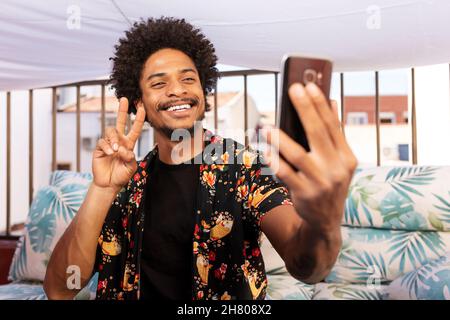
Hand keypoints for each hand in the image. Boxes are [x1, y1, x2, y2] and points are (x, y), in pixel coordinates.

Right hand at [92, 97, 145, 191]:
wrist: (109, 184)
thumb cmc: (122, 175)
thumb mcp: (131, 167)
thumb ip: (130, 158)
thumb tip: (123, 149)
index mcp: (129, 144)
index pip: (134, 129)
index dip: (138, 119)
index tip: (142, 108)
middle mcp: (119, 141)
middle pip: (120, 122)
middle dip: (122, 110)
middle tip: (124, 99)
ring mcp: (109, 144)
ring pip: (110, 131)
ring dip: (114, 138)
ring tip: (116, 150)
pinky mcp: (100, 148)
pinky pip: (103, 142)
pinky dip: (107, 147)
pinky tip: (110, 154)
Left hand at [265, 82, 357, 232]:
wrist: (326, 222)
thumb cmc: (328, 185)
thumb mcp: (339, 163)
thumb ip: (335, 136)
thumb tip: (331, 102)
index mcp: (347, 157)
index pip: (333, 126)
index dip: (321, 105)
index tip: (310, 85)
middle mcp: (337, 169)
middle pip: (318, 133)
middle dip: (305, 109)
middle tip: (293, 89)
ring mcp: (321, 182)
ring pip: (297, 154)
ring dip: (280, 138)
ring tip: (267, 126)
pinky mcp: (304, 194)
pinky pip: (285, 173)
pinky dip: (274, 160)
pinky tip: (264, 150)